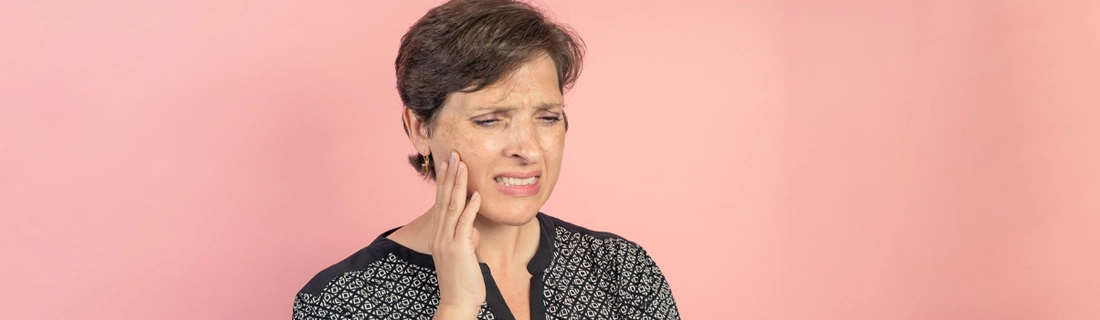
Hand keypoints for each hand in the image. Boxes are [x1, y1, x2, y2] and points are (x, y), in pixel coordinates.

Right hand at [428, 152, 484, 316]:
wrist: (457, 302)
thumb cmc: (463, 280)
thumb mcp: (464, 254)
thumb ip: (466, 239)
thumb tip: (472, 229)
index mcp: (440, 235)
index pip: (441, 202)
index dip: (445, 181)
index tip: (448, 163)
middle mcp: (440, 235)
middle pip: (444, 199)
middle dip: (449, 175)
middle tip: (454, 154)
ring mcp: (447, 241)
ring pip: (452, 207)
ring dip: (458, 184)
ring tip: (463, 165)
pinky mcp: (458, 249)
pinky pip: (464, 224)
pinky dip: (471, 208)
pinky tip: (477, 194)